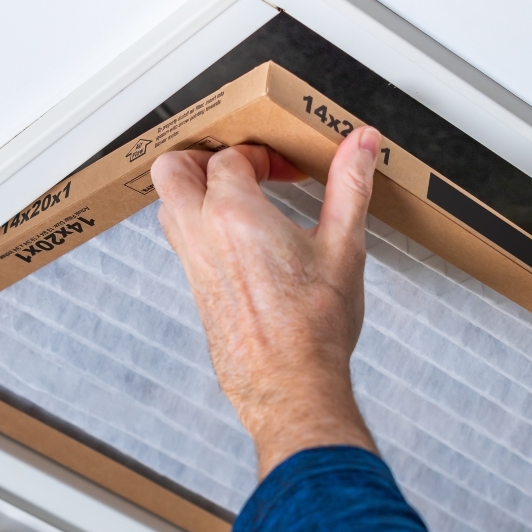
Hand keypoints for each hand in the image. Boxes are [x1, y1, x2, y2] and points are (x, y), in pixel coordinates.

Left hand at [151, 127, 382, 478]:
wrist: (292, 387)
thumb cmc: (314, 328)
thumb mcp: (343, 246)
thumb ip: (350, 186)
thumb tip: (362, 143)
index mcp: (234, 215)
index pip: (230, 157)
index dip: (261, 155)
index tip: (287, 170)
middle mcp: (202, 236)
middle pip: (173, 170)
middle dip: (202, 157)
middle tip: (241, 166)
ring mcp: (193, 266)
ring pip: (169, 206)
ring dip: (196, 191)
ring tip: (239, 198)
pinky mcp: (197, 291)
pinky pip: (182, 242)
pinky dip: (200, 225)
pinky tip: (240, 240)